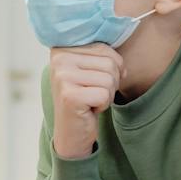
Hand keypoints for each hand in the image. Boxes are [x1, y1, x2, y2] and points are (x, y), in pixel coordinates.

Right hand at [50, 44, 121, 159]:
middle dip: (109, 82)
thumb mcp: (91, 70)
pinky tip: (88, 109)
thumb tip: (121, 61)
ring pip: (109, 79)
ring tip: (90, 100)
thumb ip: (102, 54)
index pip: (104, 48)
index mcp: (62, 48)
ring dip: (106, 95)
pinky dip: (102, 105)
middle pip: (109, 63)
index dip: (109, 67)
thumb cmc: (84, 98)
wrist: (72, 132)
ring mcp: (62, 77)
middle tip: (91, 93)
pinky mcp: (70, 96)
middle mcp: (58, 59)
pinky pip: (105, 94)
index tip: (91, 80)